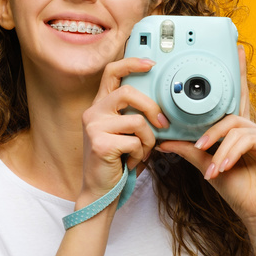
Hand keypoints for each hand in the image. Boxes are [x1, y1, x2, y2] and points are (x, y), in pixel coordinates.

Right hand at [79, 56, 169, 203]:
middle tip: (162, 125)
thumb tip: (162, 107)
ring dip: (147, 141)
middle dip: (152, 108)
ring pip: (137, 122)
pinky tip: (130, 163)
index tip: (151, 64)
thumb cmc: (117, 163)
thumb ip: (135, 116)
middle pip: (128, 93)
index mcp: (100, 107)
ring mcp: (94, 127)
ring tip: (139, 153)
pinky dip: (140, 155)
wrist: (101, 192)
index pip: (111, 73)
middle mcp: (93, 113)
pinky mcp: (99, 143)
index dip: (131, 64)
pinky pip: (135, 142)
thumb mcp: (126, 134)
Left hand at [154, 45, 255, 233]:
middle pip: (233, 110)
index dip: (236, 75)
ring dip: (218, 148)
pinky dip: (230, 154)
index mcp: (239, 131)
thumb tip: (165, 141)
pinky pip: (245, 140)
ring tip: (211, 168)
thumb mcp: (207, 166)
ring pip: (235, 128)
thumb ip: (190, 151)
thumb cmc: (238, 191)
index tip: (236, 50)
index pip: (235, 100)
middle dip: (217, 124)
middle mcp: (253, 129)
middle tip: (202, 143)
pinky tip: (222, 169)